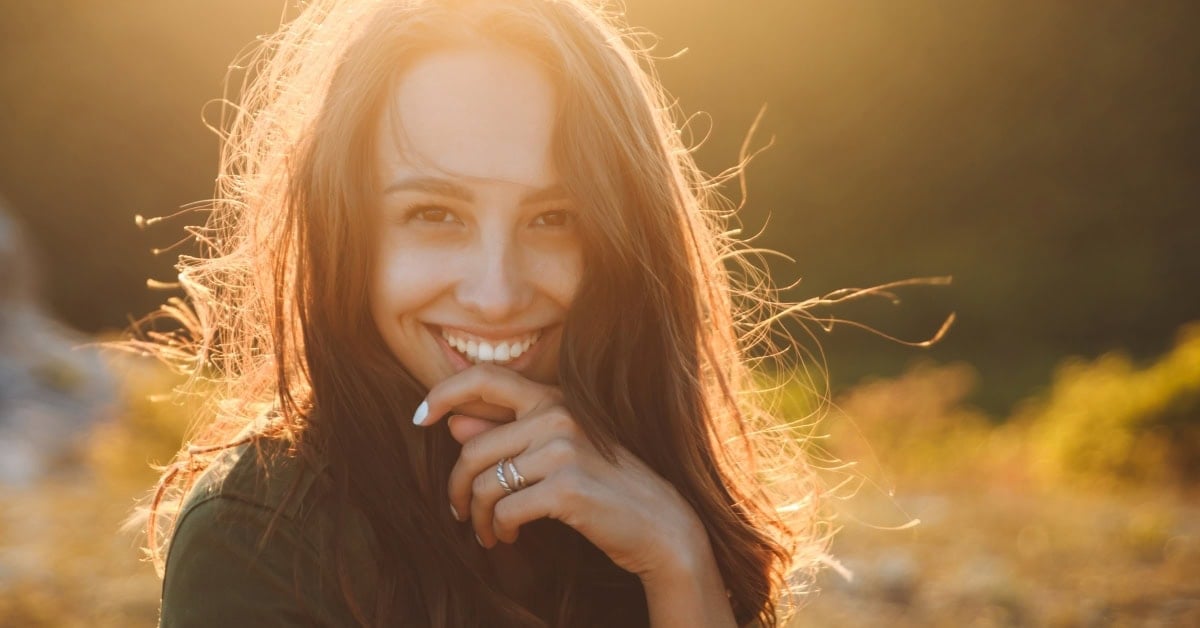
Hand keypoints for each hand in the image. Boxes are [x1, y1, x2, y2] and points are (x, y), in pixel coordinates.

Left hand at [414, 364, 708, 579]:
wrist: (660, 524)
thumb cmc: (605, 485)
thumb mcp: (558, 451)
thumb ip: (508, 433)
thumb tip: (454, 424)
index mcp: (554, 397)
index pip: (485, 377)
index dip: (443, 393)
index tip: (419, 418)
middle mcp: (557, 414)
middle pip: (472, 448)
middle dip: (458, 487)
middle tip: (460, 512)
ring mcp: (563, 449)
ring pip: (484, 482)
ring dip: (478, 516)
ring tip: (487, 532)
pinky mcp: (566, 488)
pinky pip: (504, 510)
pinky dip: (499, 530)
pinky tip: (508, 538)